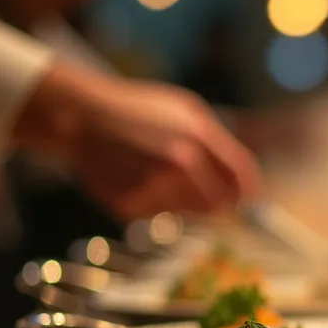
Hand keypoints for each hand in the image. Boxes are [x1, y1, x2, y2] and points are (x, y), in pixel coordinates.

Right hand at [14, 62, 259, 221]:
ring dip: (185, 204)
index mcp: (199, 135)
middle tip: (208, 198)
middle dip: (217, 203)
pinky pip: (159, 217)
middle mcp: (181, 162)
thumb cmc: (136, 111)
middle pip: (219, 203)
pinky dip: (156, 206)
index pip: (241, 175)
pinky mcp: (132, 205)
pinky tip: (138, 182)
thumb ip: (217, 142)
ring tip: (161, 178)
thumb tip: (244, 179)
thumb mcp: (184, 110)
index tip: (248, 200)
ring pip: (190, 214)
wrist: (80, 116)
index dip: (248, 192)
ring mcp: (156, 185)